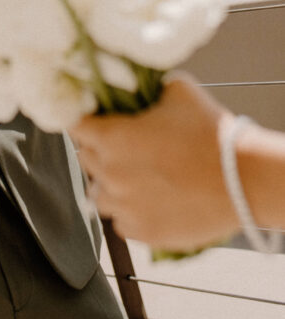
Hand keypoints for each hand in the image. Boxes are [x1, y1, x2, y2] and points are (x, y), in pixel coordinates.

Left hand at [71, 78, 237, 250]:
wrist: (244, 180)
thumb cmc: (210, 131)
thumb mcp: (177, 90)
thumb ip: (148, 87)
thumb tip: (139, 86)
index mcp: (111, 139)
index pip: (74, 125)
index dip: (82, 119)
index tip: (92, 117)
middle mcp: (110, 175)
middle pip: (85, 158)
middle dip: (98, 148)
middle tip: (122, 143)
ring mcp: (125, 208)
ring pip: (100, 194)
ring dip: (111, 182)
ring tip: (135, 174)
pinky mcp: (144, 232)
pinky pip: (121, 222)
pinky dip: (128, 210)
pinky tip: (148, 197)